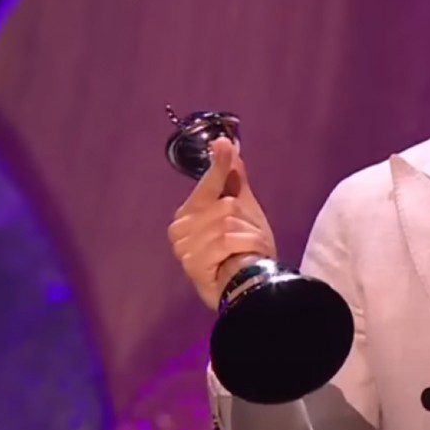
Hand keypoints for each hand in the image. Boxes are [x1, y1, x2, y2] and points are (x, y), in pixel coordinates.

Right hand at [167, 137, 277, 309]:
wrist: (243, 287)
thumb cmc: (241, 248)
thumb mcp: (243, 209)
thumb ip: (233, 177)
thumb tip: (226, 142)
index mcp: (189, 211)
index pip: (208, 183)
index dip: (219, 165)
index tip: (224, 144)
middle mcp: (181, 227)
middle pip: (225, 205)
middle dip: (246, 222)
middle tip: (248, 238)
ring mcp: (184, 246)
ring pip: (228, 223)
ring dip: (248, 237)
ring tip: (246, 250)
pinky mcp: (192, 263)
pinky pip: (227, 242)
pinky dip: (243, 249)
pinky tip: (239, 258)